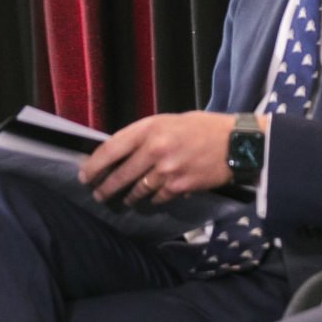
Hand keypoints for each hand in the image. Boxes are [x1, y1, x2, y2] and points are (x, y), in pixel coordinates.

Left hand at [78, 112, 239, 206]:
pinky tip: (150, 199)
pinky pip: (157, 198)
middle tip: (97, 194)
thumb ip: (146, 135)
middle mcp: (154, 149)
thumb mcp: (170, 121)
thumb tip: (123, 151)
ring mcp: (166, 171)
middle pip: (121, 174)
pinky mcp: (179, 187)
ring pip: (137, 190)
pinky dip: (152, 199)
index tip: (85, 175)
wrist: (237, 143)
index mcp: (150, 128)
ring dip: (128, 197)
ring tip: (122, 199)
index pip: (112, 148)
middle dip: (106, 187)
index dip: (95, 164)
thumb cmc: (203, 128)